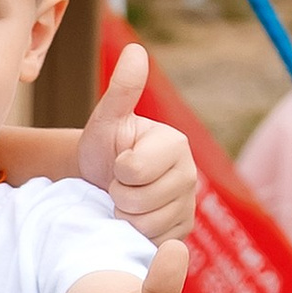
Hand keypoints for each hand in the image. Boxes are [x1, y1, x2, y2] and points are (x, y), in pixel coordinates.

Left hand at [79, 42, 197, 246]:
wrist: (100, 185)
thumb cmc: (103, 149)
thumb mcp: (106, 120)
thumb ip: (122, 90)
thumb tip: (136, 50)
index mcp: (176, 144)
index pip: (133, 171)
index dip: (115, 171)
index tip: (117, 163)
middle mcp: (191, 175)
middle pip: (139, 202)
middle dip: (118, 196)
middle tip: (118, 185)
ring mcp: (189, 206)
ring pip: (145, 225)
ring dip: (125, 217)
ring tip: (125, 201)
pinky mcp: (182, 232)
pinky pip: (152, 242)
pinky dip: (135, 235)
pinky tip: (134, 219)